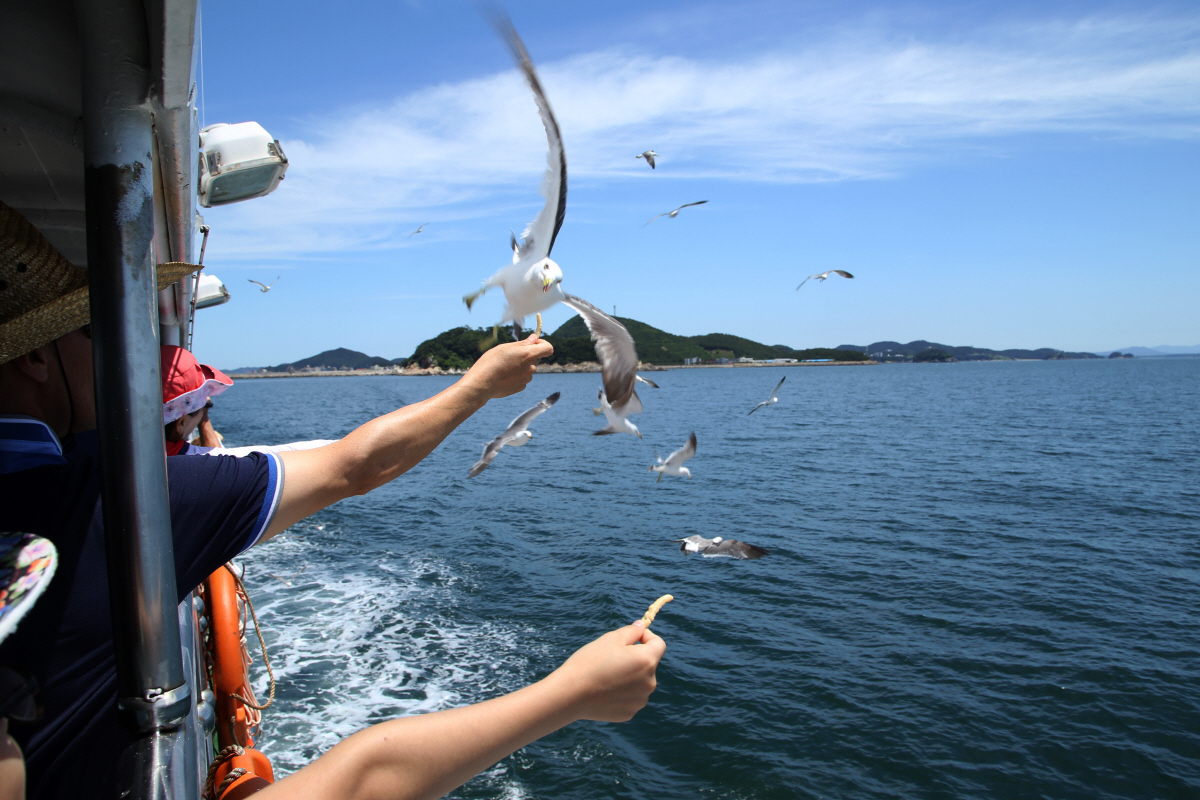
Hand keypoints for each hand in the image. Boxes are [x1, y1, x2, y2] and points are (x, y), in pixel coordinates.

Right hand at [462, 336, 552, 399]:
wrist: (482, 384)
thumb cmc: (491, 362)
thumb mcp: (505, 348)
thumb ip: (522, 343)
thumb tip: (534, 339)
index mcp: (528, 355)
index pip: (548, 348)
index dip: (542, 343)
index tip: (533, 342)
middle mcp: (531, 367)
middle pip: (536, 358)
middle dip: (528, 354)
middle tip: (512, 354)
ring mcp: (527, 378)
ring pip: (529, 368)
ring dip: (522, 365)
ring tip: (505, 366)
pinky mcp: (521, 387)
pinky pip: (523, 377)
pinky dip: (517, 375)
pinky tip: (504, 375)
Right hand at [547, 622, 664, 722]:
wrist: (570, 694)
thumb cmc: (590, 662)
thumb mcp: (610, 639)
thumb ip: (631, 631)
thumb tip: (641, 627)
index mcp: (647, 661)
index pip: (658, 644)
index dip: (647, 637)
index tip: (633, 637)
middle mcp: (650, 683)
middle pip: (648, 664)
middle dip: (636, 658)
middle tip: (612, 658)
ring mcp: (640, 700)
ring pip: (640, 682)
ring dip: (630, 676)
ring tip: (606, 675)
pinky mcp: (630, 713)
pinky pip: (631, 697)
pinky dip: (622, 692)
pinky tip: (604, 691)